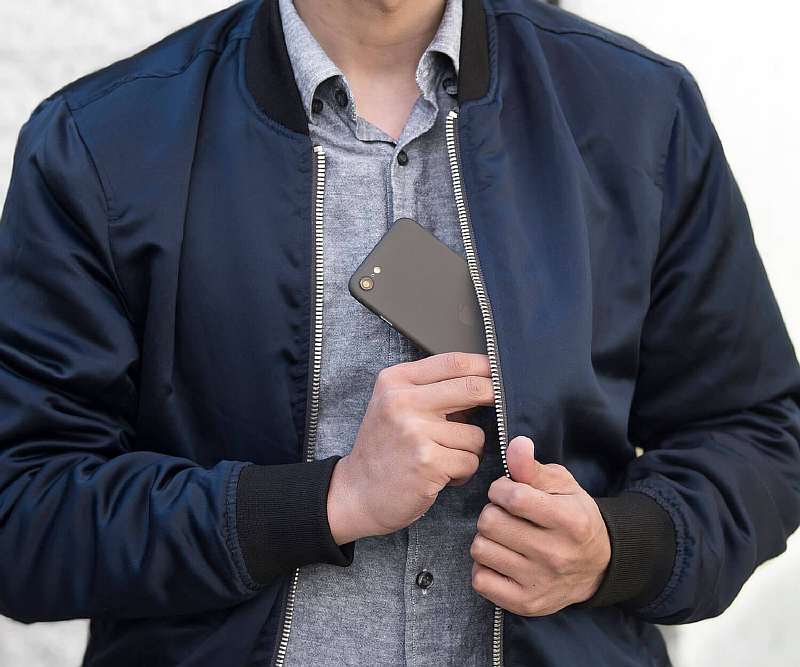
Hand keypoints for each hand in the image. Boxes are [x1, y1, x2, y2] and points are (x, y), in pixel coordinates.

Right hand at [327, 352, 494, 544]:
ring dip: (469, 451)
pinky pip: (469, 461)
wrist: (356, 492)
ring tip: (445, 458)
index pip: (454, 362)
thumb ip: (430, 390)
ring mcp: (414, 432)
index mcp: (395, 381)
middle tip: (499, 411)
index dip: (486, 367)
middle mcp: (402, 401)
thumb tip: (484, 381)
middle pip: (473, 388)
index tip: (499, 376)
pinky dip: (463, 472)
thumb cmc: (383, 449)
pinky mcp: (427, 462)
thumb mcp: (394, 406)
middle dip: (494, 400)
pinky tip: (442, 475)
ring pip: (476, 434)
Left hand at [469, 436, 610, 615]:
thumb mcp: (562, 486)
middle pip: (489, 522)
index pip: (512, 497)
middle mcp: (556, 554)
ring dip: (487, 539)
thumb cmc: (574, 517)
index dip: (500, 489)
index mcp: (569, 520)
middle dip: (492, 512)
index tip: (506, 492)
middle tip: (506, 516)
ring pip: (480, 549)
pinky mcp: (525, 603)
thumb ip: (532, 467)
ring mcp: (540, 583)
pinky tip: (502, 559)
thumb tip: (516, 443)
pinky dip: (485, 567)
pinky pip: (480, 580)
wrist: (598, 567)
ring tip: (505, 537)